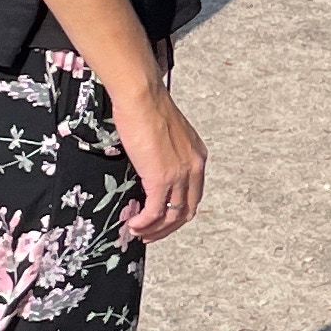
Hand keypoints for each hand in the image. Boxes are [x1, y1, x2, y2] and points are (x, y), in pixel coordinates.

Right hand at [110, 76, 206, 241]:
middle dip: (168, 227)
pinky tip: (134, 225)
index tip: (161, 218)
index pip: (194, 194)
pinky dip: (145, 223)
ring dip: (156, 229)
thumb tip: (149, 165)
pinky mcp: (161, 178)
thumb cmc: (147, 106)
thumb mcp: (164, 134)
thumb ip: (164, 153)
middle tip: (150, 233)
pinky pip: (156, 212)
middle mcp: (194, 167)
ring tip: (139, 232)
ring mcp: (180, 175)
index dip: (178, 211)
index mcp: (197, 156)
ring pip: (173, 216)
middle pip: (187, 210)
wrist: (142, 96)